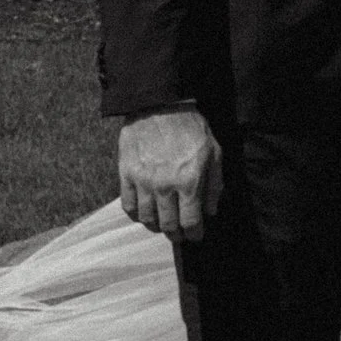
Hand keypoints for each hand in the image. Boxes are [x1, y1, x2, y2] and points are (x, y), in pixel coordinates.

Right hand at [118, 109, 222, 241]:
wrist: (159, 105)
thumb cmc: (191, 128)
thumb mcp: (214, 152)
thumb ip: (214, 184)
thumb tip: (211, 211)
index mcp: (189, 182)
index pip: (190, 222)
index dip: (194, 234)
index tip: (195, 236)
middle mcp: (165, 186)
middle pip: (168, 225)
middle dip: (176, 235)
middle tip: (179, 235)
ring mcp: (143, 181)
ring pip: (147, 218)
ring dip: (156, 226)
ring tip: (161, 224)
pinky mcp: (126, 173)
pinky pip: (128, 205)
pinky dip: (136, 214)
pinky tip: (143, 212)